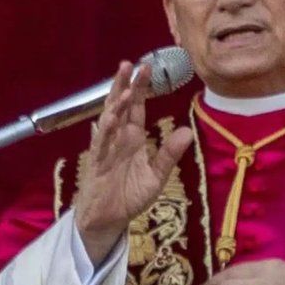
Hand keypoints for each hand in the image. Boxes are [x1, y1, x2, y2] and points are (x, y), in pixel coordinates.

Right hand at [75, 61, 192, 263]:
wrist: (108, 220)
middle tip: (131, 64)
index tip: (147, 68)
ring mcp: (106, 148)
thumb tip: (187, 131)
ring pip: (109, 119)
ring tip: (122, 85)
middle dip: (125, 85)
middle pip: (121, 106)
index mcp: (133, 138)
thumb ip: (170, 154)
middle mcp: (119, 138)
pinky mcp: (97, 163)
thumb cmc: (129, 196)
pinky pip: (101, 143)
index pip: (137, 108)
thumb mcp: (157, 176)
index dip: (141, 89)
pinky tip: (110, 116)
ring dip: (115, 101)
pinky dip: (105, 129)